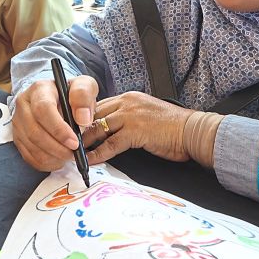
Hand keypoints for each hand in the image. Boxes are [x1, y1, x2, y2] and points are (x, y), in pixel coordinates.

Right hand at [11, 75, 99, 171]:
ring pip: (32, 146)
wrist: (56, 98)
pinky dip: (46, 163)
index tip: (75, 142)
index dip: (59, 129)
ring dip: (53, 156)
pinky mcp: (17, 137)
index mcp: (39, 89)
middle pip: (34, 131)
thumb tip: (83, 118)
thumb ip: (84, 96)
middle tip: (74, 153)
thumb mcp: (84, 85)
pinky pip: (29, 156)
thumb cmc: (71, 94)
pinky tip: (58, 158)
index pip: (43, 109)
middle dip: (57, 148)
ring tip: (68, 155)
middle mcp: (24, 104)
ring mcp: (18, 122)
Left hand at [82, 91, 218, 166]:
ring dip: (83, 142)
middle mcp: (127, 103)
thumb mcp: (145, 116)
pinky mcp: (136, 131)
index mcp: (128, 98)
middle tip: (66, 142)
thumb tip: (109, 131)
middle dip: (77, 129)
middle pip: (93, 115)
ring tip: (72, 153)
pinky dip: (98, 153)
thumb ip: (127, 119)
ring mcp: (131, 116)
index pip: (98, 106)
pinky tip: (89, 161)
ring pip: (97, 128)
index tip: (71, 129)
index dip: (83, 118)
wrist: (193, 131)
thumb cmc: (172, 128)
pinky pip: (111, 144)